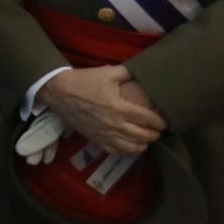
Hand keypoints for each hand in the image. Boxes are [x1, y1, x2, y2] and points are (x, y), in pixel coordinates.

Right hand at [36, 65, 166, 155]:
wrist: (58, 91)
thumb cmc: (84, 80)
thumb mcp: (107, 72)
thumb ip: (128, 73)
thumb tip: (144, 73)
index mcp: (119, 107)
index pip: (148, 120)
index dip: (160, 122)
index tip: (165, 121)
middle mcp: (114, 124)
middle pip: (143, 135)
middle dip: (154, 133)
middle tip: (157, 129)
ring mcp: (104, 134)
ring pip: (132, 147)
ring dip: (143, 144)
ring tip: (146, 138)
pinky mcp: (95, 139)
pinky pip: (116, 151)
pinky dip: (127, 150)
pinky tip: (130, 145)